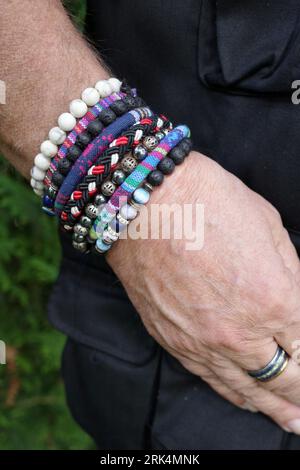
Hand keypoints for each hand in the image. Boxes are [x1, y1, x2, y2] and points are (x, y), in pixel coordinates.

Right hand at [108, 151, 299, 434]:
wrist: (146, 204)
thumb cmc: (209, 203)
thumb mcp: (270, 229)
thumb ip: (291, 274)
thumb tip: (296, 303)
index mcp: (274, 299)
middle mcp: (240, 332)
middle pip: (283, 378)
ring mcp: (203, 341)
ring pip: (246, 389)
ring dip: (273, 407)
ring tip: (290, 420)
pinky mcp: (173, 341)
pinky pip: (209, 379)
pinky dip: (234, 394)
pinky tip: (247, 401)